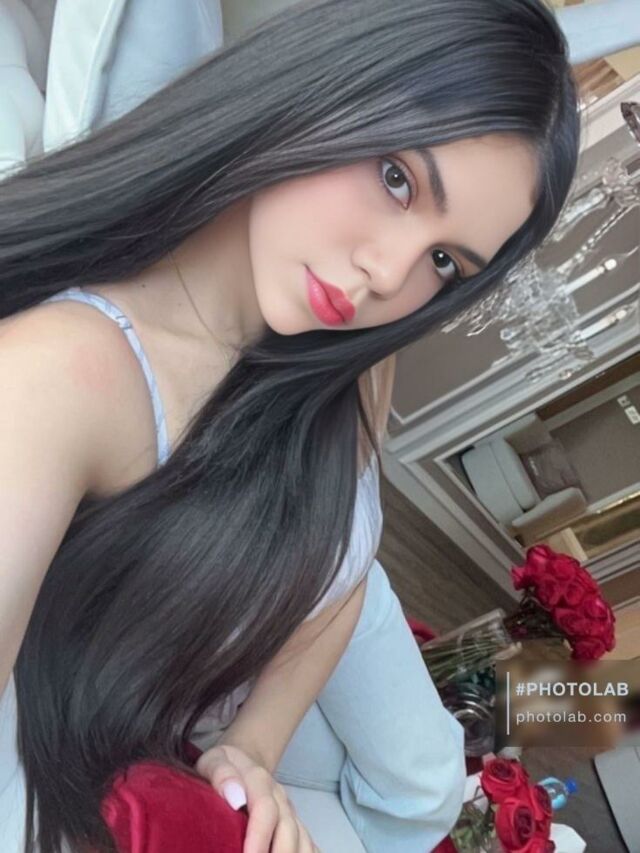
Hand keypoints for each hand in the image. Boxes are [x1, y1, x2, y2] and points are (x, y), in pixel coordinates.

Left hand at [196, 743, 320, 852]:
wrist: (242, 760)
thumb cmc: (221, 766)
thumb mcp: (213, 761)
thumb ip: (221, 774)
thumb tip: (235, 798)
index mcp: (260, 780)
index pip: (265, 810)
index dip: (259, 838)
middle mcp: (280, 797)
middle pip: (289, 830)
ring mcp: (290, 811)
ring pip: (302, 839)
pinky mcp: (295, 824)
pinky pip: (309, 844)